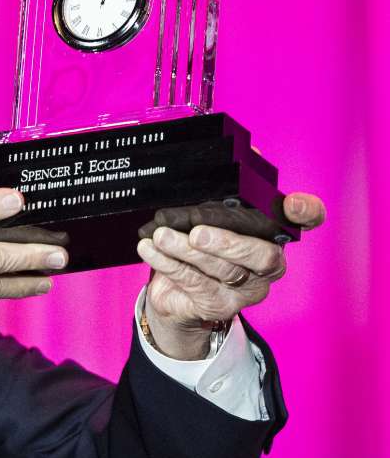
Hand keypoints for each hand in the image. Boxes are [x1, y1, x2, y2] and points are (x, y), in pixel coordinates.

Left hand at [137, 192, 325, 358]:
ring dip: (187, 252)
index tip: (293, 205)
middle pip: (262, 256)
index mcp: (274, 234)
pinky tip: (150, 249)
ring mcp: (246, 289)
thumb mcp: (210, 214)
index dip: (307, 213)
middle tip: (197, 233)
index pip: (306, 221)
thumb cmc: (200, 244)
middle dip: (228, 243)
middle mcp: (268, 264)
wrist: (177, 294)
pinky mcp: (219, 305)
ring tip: (162, 236)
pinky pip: (193, 283)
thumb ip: (226, 187)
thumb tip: (246, 152)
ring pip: (222, 270)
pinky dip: (168, 263)